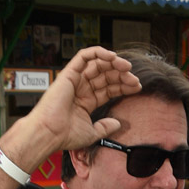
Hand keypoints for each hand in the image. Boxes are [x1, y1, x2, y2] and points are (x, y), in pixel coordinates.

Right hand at [5, 47, 141, 159]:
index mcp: (86, 100)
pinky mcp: (69, 72)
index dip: (123, 86)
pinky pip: (85, 56)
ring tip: (126, 67)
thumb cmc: (65, 135)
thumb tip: (118, 124)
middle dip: (122, 75)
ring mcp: (75, 80)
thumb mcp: (92, 133)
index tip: (137, 87)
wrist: (50, 133)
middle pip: (106, 75)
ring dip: (114, 63)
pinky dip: (98, 53)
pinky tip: (112, 57)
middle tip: (134, 79)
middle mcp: (81, 88)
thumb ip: (105, 127)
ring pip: (98, 63)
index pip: (109, 88)